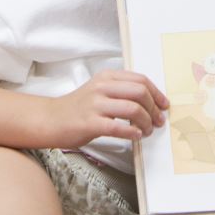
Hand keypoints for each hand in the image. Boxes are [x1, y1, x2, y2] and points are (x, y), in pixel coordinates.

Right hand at [45, 69, 169, 148]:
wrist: (51, 119)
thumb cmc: (78, 108)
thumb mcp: (99, 90)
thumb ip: (121, 91)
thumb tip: (150, 101)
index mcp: (107, 77)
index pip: (140, 80)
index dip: (157, 93)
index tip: (164, 105)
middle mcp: (102, 87)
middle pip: (140, 92)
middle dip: (154, 108)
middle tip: (158, 121)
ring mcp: (95, 105)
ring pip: (133, 109)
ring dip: (146, 122)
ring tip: (147, 131)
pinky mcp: (90, 123)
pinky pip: (118, 128)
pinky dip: (132, 133)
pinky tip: (136, 136)